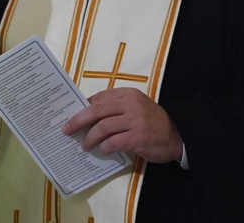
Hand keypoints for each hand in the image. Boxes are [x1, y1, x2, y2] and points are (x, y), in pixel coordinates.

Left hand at [62, 87, 182, 163]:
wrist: (176, 135)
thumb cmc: (150, 121)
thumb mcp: (133, 106)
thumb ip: (114, 107)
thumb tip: (85, 111)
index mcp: (127, 94)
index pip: (99, 98)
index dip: (82, 107)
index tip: (71, 116)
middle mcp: (131, 104)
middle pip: (97, 110)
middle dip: (78, 120)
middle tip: (67, 129)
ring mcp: (135, 121)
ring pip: (103, 128)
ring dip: (90, 138)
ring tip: (85, 145)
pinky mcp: (139, 137)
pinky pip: (114, 142)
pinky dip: (105, 147)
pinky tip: (103, 149)